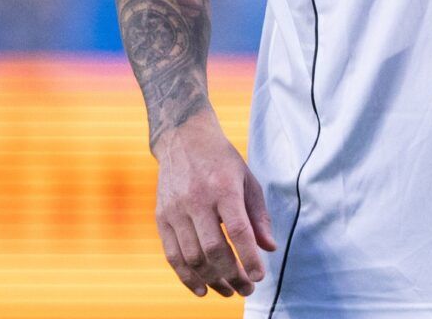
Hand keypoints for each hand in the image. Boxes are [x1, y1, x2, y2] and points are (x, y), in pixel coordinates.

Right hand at [151, 112, 276, 297]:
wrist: (183, 139)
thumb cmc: (223, 162)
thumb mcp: (248, 180)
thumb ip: (259, 216)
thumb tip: (270, 248)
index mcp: (223, 188)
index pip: (238, 230)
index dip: (249, 257)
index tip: (259, 277)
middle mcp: (197, 200)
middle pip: (213, 249)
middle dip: (231, 276)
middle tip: (246, 290)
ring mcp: (175, 210)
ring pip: (192, 257)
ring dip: (211, 280)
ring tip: (227, 291)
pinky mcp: (161, 218)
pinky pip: (172, 255)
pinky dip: (186, 277)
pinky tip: (201, 289)